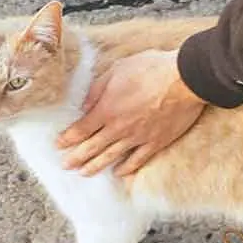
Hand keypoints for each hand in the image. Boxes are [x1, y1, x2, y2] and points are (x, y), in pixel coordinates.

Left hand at [57, 49, 204, 176]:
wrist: (184, 79)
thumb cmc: (151, 69)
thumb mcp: (117, 70)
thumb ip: (97, 89)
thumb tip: (84, 106)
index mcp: (107, 109)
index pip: (81, 129)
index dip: (67, 139)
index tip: (58, 145)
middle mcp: (119, 128)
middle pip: (92, 148)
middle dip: (76, 158)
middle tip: (65, 165)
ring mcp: (138, 138)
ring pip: (112, 157)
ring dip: (95, 166)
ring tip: (83, 173)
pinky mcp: (156, 142)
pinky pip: (137, 160)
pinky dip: (126, 169)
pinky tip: (119, 173)